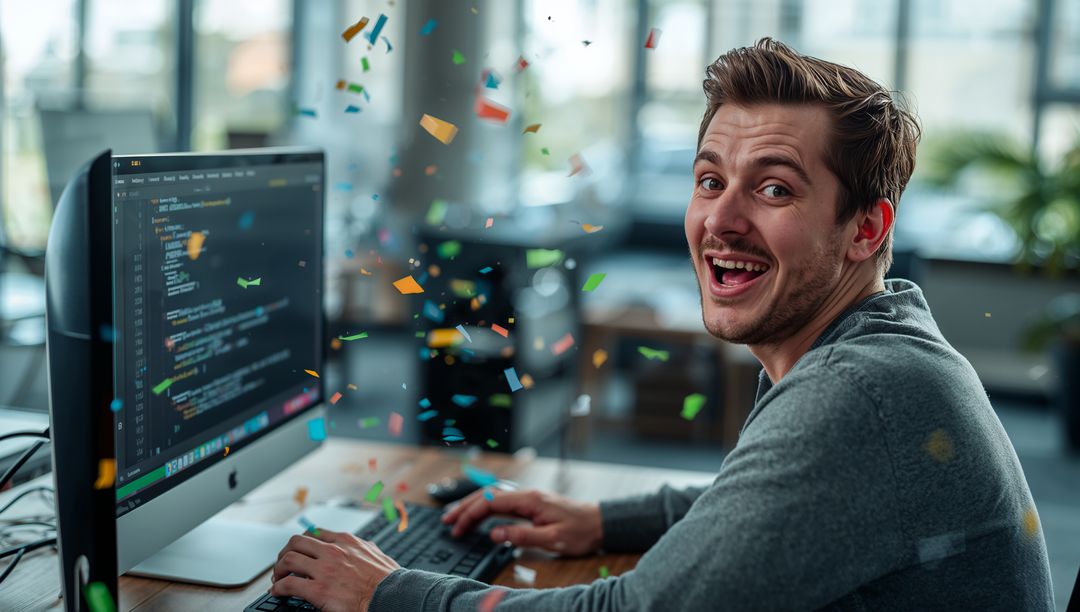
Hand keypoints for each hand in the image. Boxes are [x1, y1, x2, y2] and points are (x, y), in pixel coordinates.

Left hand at [270, 530, 399, 611]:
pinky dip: (278, 588)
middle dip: (285, 553)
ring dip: (278, 570)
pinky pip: (288, 584)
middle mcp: (332, 551)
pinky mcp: (318, 590)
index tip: (298, 551)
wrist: (391, 597)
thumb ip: (366, 548)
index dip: (302, 543)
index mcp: (346, 541)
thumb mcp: (377, 554)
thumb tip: (366, 546)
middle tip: (283, 565)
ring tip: (278, 579)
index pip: (314, 533)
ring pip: (288, 560)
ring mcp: (325, 570)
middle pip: (296, 542)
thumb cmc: (387, 580)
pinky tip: (278, 592)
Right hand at [441, 489, 602, 555]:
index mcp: (529, 500)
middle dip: (465, 507)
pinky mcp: (531, 502)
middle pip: (488, 495)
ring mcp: (528, 496)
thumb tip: (494, 533)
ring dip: (473, 504)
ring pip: (494, 496)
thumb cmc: (580, 531)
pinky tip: (479, 514)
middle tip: (447, 521)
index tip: (457, 528)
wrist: (600, 522)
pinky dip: (486, 506)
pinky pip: (502, 500)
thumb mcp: (552, 539)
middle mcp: (526, 493)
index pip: (491, 502)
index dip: (470, 515)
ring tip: (455, 516)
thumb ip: (522, 535)